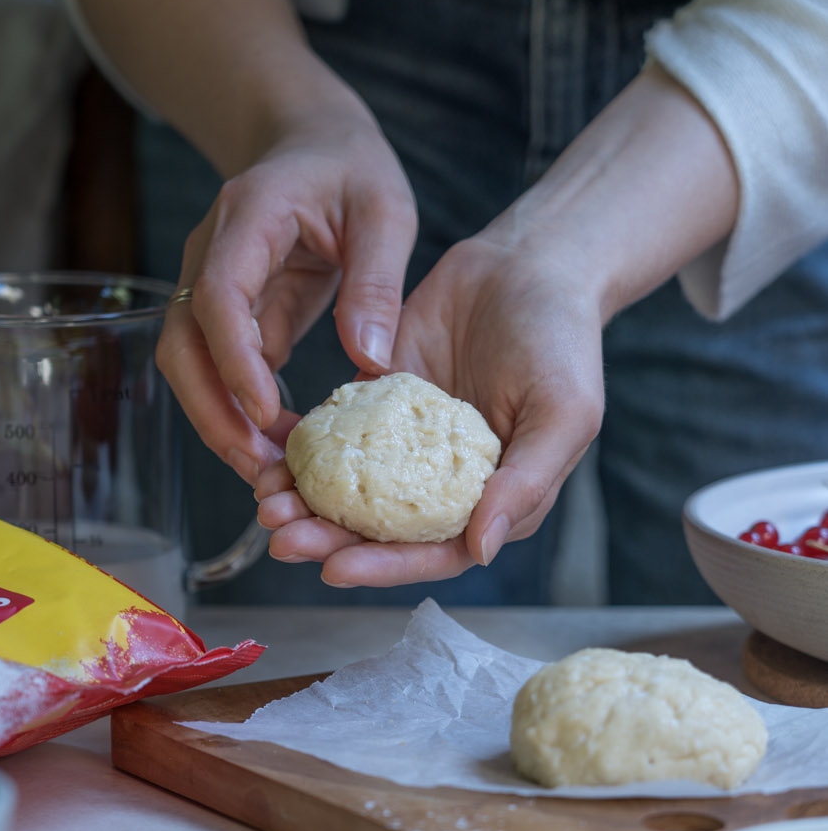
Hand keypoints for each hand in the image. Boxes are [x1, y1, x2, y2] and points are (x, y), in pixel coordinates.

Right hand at [155, 108, 416, 481]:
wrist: (312, 144)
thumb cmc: (351, 169)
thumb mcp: (385, 210)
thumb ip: (377, 281)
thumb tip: (370, 361)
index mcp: (249, 217)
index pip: (218, 295)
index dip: (235, 357)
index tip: (266, 412)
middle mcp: (211, 254)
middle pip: (182, 343)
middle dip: (213, 411)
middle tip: (261, 467)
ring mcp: (211, 285)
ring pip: (189, 365)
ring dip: (220, 421)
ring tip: (269, 473)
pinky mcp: (230, 315)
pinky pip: (221, 370)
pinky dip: (241, 413)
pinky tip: (279, 450)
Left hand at [255, 226, 606, 585]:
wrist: (529, 262)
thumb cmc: (563, 341)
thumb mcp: (564, 413)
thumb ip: (526, 483)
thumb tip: (480, 550)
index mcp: (491, 499)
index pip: (432, 552)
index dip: (383, 566)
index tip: (333, 569)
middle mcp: (441, 482)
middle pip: (378, 531)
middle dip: (327, 540)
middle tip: (280, 537)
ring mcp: (404, 445)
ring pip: (348, 489)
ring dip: (306, 502)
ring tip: (267, 500)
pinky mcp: (377, 403)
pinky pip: (334, 435)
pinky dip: (302, 449)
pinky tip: (270, 452)